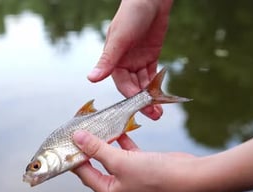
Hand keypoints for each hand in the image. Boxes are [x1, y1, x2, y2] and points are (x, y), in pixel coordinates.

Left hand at [72, 130, 195, 191]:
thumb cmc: (156, 176)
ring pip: (111, 156)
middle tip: (79, 130)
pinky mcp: (142, 165)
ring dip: (104, 142)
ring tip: (95, 126)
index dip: (74, 156)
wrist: (191, 177)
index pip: (83, 173)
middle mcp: (118, 186)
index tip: (67, 140)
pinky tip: (118, 128)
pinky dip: (122, 140)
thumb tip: (77, 138)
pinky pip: (126, 151)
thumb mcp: (120, 161)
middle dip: (88, 147)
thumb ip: (97, 149)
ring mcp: (131, 176)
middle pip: (95, 164)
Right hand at [89, 0, 173, 119]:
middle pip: (132, 87)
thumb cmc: (131, 14)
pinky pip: (151, 75)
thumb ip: (107, 60)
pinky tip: (161, 97)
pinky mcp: (150, 57)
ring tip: (159, 112)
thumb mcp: (119, 39)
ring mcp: (136, 61)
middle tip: (153, 115)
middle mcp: (123, 63)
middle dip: (141, 102)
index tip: (139, 109)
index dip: (130, 97)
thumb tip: (91, 78)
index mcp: (113, 60)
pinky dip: (155, 85)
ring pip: (142, 84)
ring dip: (150, 97)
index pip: (122, 84)